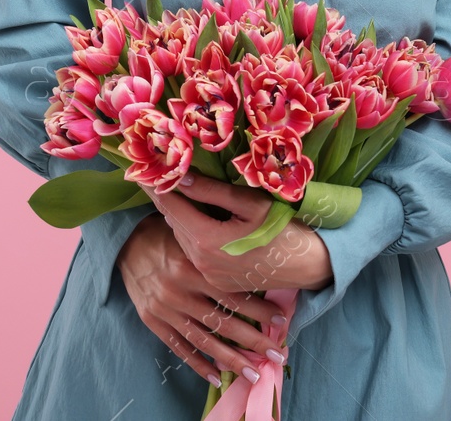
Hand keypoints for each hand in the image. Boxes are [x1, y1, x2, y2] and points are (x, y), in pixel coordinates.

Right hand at [115, 213, 290, 387]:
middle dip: (253, 342)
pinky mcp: (154, 322)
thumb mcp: (193, 235)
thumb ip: (218, 251)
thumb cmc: (167, 235)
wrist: (126, 243)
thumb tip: (257, 263)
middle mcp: (179, 292)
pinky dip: (198, 364)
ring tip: (254, 373)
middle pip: (223, 323)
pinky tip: (216, 377)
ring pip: (204, 341)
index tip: (281, 321)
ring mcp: (166, 310)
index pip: (233, 295)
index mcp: (192, 267)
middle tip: (277, 355)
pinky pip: (179, 347)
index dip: (259, 311)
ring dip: (231, 360)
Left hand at [144, 174, 333, 292]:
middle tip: (158, 175)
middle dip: (167, 199)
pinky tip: (199, 219)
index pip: (171, 206)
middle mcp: (200, 262)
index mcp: (205, 241)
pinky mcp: (217, 282)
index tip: (142, 169)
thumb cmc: (284, 228)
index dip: (156, 185)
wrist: (308, 265)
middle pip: (174, 223)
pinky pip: (196, 253)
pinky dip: (193, 234)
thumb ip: (211, 190)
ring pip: (183, 238)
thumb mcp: (250, 203)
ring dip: (180, 217)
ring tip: (177, 193)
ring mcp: (208, 275)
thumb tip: (180, 175)